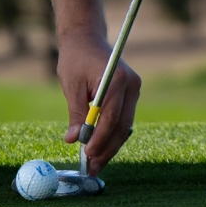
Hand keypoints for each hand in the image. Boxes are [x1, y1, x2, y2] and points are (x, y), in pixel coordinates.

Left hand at [55, 31, 140, 172]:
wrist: (86, 38)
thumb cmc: (76, 58)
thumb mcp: (71, 85)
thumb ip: (76, 113)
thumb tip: (73, 140)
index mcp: (117, 80)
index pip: (111, 117)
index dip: (99, 140)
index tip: (87, 156)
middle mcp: (131, 86)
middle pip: (122, 126)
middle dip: (107, 149)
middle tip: (92, 168)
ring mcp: (134, 90)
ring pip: (124, 126)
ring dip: (110, 146)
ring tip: (95, 164)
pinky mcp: (130, 95)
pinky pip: (123, 120)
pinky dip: (112, 135)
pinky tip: (100, 149)